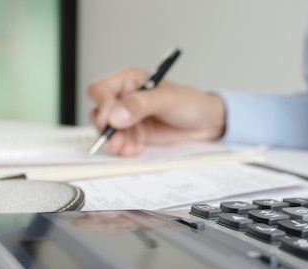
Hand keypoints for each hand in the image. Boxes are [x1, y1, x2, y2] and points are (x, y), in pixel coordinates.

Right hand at [87, 67, 226, 155]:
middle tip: (116, 141)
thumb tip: (116, 115)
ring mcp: (130, 117)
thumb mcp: (168, 100)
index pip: (102, 90)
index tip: (110, 121)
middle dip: (107, 129)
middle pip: (100, 112)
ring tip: (129, 148)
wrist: (207, 123)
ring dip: (116, 141)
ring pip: (110, 130)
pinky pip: (122, 142)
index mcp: (130, 81)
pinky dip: (126, 148)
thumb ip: (141, 104)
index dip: (103, 105)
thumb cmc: (191, 103)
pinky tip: (136, 149)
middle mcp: (126, 98)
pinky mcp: (136, 134)